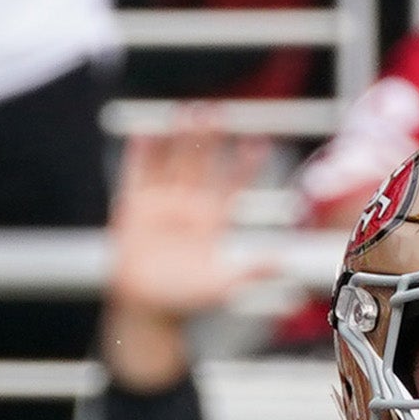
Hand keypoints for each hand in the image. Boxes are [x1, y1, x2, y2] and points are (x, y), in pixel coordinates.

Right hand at [105, 114, 266, 392]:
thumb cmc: (186, 300)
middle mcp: (188, 205)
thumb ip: (253, 271)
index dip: (246, 164)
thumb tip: (285, 261)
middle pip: (201, 163)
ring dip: (178, 139)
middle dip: (210, 138)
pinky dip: (140, 154)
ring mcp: (161, 203)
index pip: (232, 184)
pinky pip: (137, 174)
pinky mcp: (134, 207)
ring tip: (186, 111)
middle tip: (218, 110)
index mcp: (212, 220)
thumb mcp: (224, 285)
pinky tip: (146, 132)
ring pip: (172, 161)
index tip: (259, 140)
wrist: (147, 309)